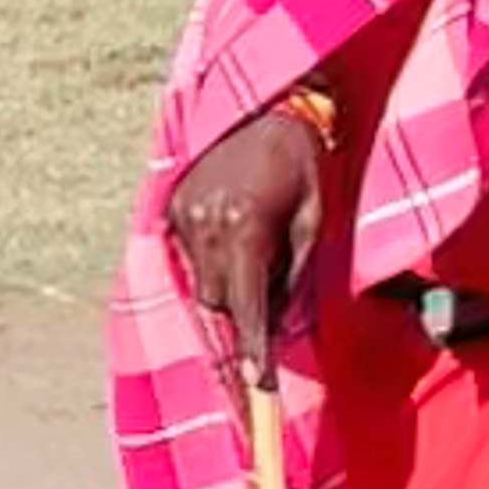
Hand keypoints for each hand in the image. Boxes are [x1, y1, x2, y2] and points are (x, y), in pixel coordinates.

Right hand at [167, 103, 328, 374]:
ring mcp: (183, 215)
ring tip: (258, 250)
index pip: (248, 306)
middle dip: (244, 312)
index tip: (259, 387)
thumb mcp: (315, 216)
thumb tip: (284, 322)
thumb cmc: (302, 160)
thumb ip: (297, 272)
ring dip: (228, 286)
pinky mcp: (173, 206)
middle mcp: (206, 224)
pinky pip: (191, 257)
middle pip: (218, 302)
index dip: (254, 349)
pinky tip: (237, 232)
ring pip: (201, 284)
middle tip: (273, 297)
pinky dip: (213, 260)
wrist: (262, 101)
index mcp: (245, 226)